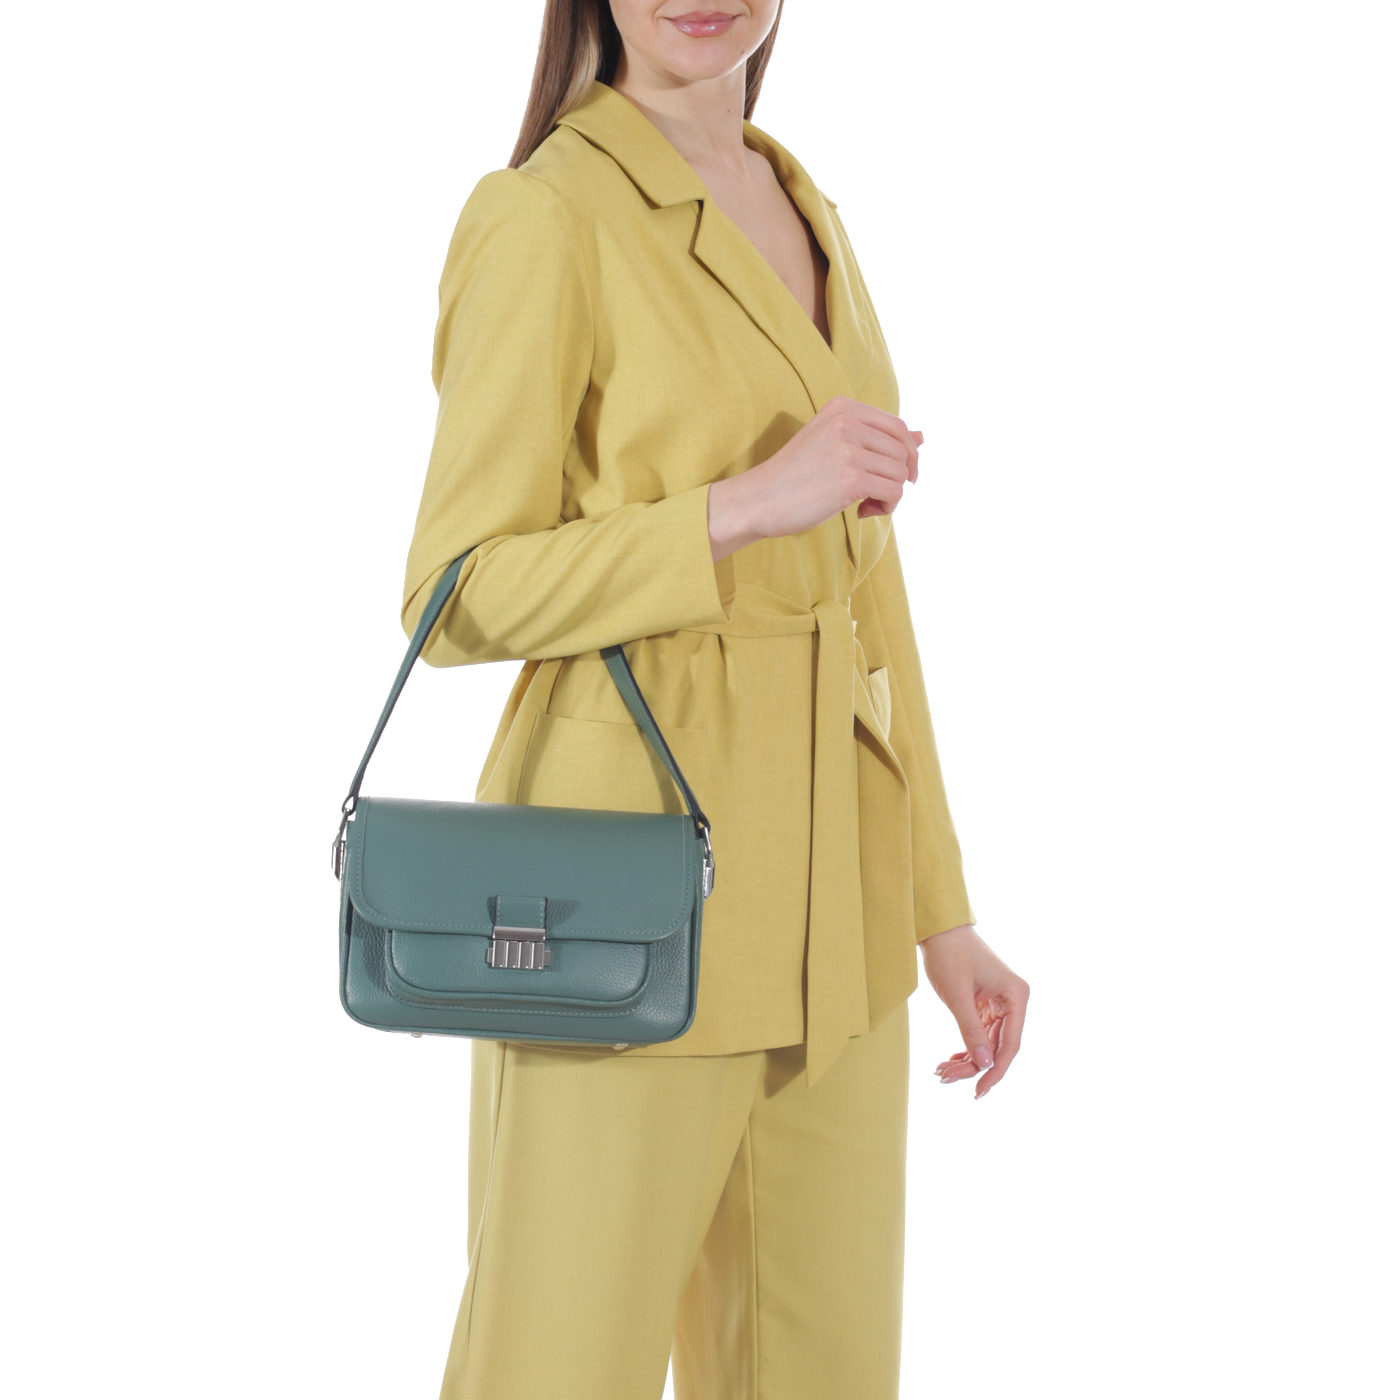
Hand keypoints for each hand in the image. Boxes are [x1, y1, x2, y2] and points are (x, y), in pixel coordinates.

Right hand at [707, 396, 921, 561]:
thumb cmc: (795, 477)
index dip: (907, 454)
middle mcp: (847, 421)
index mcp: (842, 407)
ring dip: (890, 495)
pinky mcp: (850, 477)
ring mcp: (848, 448)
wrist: (759, 500)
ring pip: (900, 473)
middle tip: (877, 497)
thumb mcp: (835, 445)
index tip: (899, 476)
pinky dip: (886, 507)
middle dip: (898, 477)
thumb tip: (923, 437)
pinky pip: (894, 492)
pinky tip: (862, 512)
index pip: (898, 426)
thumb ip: (876, 438)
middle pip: (902, 450)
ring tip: (865, 505)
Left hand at [918, 924, 1028, 1098]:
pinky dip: (964, 1048)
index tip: (978, 1091)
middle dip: (973, 1066)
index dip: (996, 1070)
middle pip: (998, 1047)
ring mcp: (999, 1003)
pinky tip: (948, 1061)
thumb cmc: (948, 953)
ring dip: (966, 1060)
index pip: (1010, 1044)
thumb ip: (971, 1030)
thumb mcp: (957, 995)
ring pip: (987, 1044)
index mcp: (1016, 995)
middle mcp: (1013, 1001)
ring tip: (941, 1072)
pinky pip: (979, 1034)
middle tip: (945, 1079)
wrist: (937, 927)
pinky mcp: (985, 1004)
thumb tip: (985, 1065)